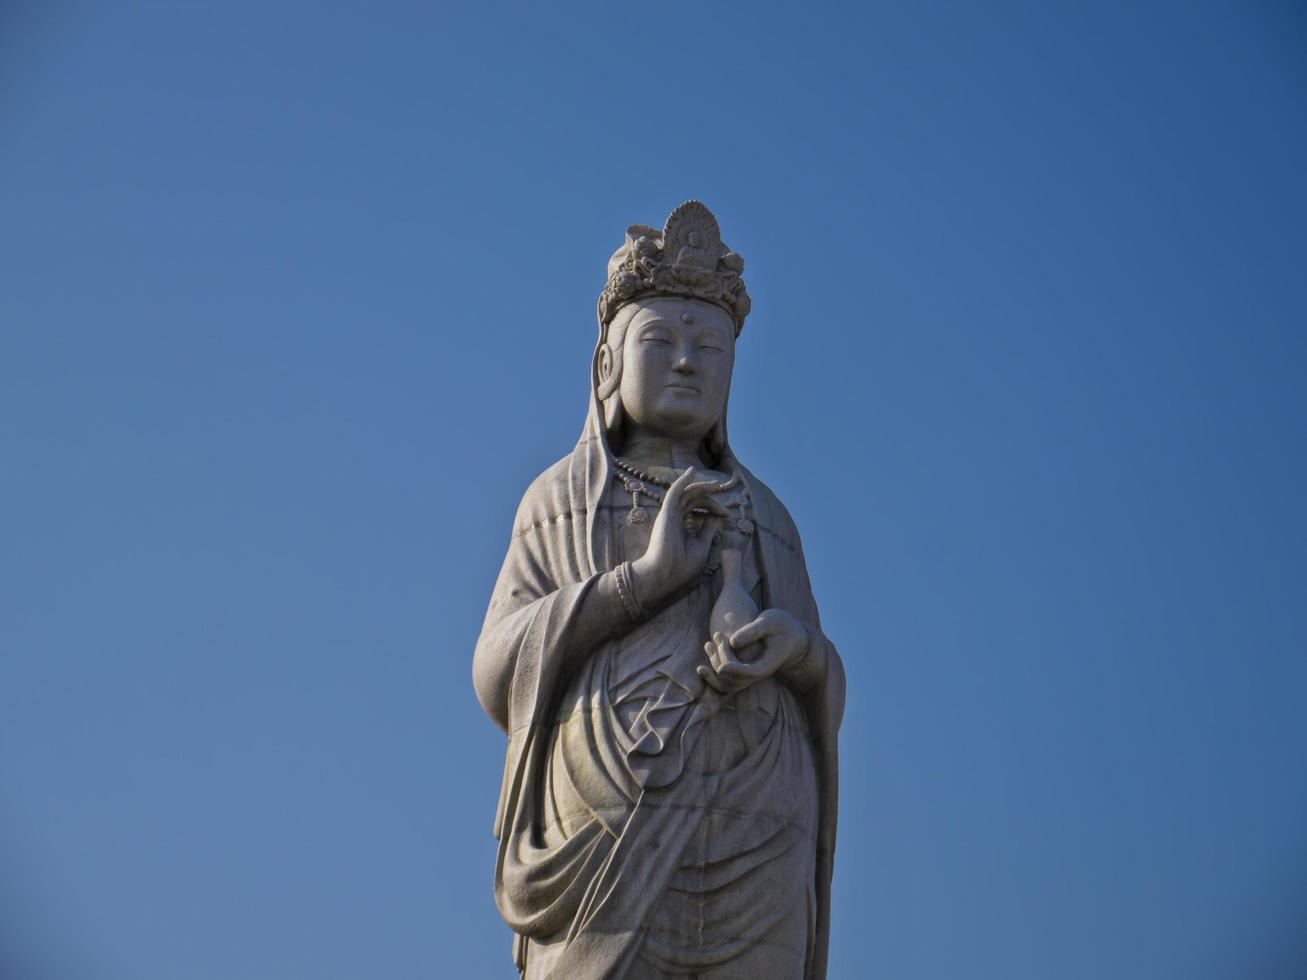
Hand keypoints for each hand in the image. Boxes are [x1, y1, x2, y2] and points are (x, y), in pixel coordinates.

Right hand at [630, 467, 729, 607]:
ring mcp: (669, 514)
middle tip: (725, 503)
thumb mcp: (701, 545)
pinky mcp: (667, 513)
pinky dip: (683, 481)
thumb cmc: (681, 565)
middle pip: (693, 499)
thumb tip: (717, 516)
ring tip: (717, 484)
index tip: (726, 515)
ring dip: (702, 486)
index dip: (713, 508)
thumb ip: (708, 529)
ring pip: (686, 493)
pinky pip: (675, 492)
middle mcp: (674, 517)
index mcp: (680, 525)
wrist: (665, 575)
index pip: (696, 508)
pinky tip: (692, 472)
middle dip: (710, 498)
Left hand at [697, 610, 809, 694]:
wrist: (790, 635)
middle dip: (721, 659)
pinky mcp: (742, 671)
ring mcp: (749, 674)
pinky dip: (714, 673)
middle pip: (734, 679)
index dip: (733, 667)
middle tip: (717, 635)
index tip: (721, 660)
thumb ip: (752, 631)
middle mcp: (757, 673)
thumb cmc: (781, 625)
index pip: (749, 672)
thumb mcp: (769, 622)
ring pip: (727, 684)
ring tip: (707, 644)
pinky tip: (706, 657)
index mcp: (767, 664)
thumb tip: (732, 642)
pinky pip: (725, 680)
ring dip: (713, 668)